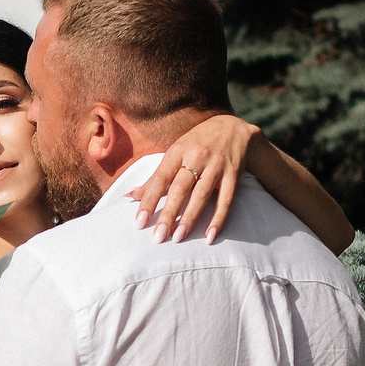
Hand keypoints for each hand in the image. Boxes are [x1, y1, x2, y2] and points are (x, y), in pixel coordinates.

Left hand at [133, 114, 258, 242]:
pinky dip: (218, 219)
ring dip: (190, 218)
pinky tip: (209, 236)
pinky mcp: (233, 174)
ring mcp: (216, 165)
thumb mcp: (175, 153)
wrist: (234, 128)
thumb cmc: (197, 144)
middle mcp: (197, 157)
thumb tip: (130, 196)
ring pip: (202, 195)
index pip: (160, 179)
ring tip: (178, 237)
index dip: (149, 201)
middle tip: (159, 236)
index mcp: (178, 151)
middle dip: (169, 214)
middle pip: (180, 189)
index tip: (140, 222)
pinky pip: (226, 200)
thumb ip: (155, 177)